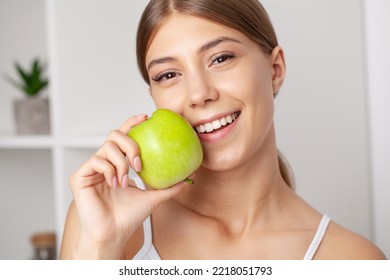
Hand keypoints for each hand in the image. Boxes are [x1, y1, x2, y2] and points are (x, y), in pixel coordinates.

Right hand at [69, 114, 187, 258]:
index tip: (146, 117)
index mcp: (118, 163)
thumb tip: (190, 176)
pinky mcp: (79, 176)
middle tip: (139, 163)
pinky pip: (96, 160)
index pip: (124, 137)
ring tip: (125, 180)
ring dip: (121, 163)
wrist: (113, 233)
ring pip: (107, 147)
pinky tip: (114, 184)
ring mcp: (91, 169)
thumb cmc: (129, 217)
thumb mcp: (154, 197)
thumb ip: (170, 186)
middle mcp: (104, 162)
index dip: (132, 123)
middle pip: (115, 135)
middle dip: (130, 144)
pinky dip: (109, 170)